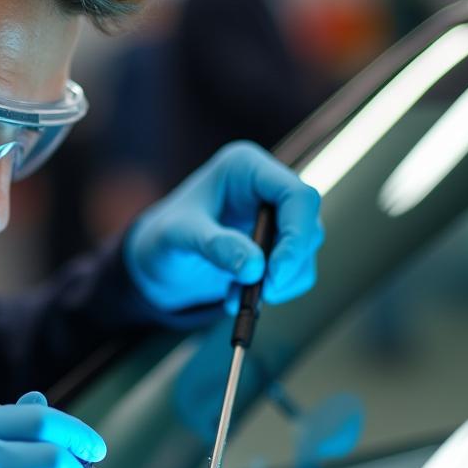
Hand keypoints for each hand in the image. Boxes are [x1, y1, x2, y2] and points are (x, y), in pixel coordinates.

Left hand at [125, 141, 322, 312]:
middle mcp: (267, 186)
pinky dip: (273, 290)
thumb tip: (256, 268)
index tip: (274, 275)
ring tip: (235, 300)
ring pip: (305, 251)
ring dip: (279, 283)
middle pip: (308, 224)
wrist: (159, 260)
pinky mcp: (278, 243)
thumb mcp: (179, 238)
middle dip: (289, 264)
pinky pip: (295, 270)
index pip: (296, 195)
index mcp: (246, 167)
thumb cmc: (163, 237)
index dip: (296, 235)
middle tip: (263, 294)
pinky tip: (237, 297)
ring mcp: (277, 216)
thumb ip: (215, 246)